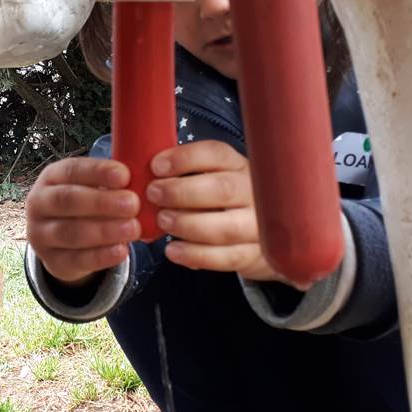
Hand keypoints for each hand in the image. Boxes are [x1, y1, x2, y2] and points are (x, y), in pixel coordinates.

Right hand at [25, 157, 140, 283]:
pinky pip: (76, 260)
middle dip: (102, 202)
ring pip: (70, 233)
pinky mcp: (52, 261)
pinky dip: (101, 256)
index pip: (72, 170)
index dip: (98, 172)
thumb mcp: (91, 187)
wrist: (62, 242)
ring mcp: (41, 234)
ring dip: (104, 231)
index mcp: (51, 177)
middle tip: (133, 203)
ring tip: (133, 228)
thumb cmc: (85, 205)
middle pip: (67, 200)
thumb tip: (142, 180)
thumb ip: (111, 183)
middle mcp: (39, 203)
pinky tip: (122, 250)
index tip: (125, 175)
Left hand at [147, 141, 277, 280]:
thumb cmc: (225, 201)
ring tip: (163, 221)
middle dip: (182, 192)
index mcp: (239, 166)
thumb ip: (185, 175)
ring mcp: (259, 226)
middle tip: (154, 194)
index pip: (216, 154)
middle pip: (223, 189)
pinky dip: (196, 255)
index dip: (184, 158)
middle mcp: (254, 193)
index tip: (157, 166)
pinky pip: (227, 257)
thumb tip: (147, 176)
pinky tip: (173, 250)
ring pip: (226, 227)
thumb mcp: (212, 178)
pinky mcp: (255, 255)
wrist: (264, 235)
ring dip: (188, 225)